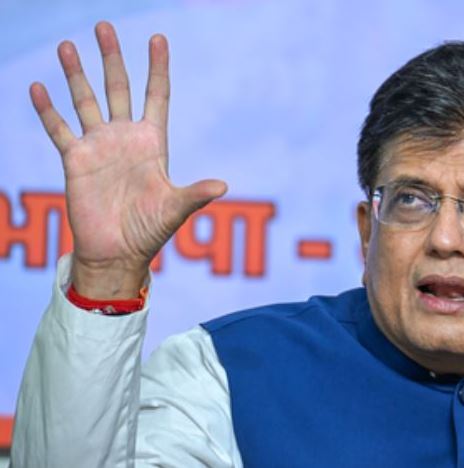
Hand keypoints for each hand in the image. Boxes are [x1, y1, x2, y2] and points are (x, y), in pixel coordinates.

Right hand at [30, 22, 226, 298]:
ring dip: (76, 74)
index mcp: (152, 142)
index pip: (156, 95)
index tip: (158, 38)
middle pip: (119, 88)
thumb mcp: (175, 209)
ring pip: (86, 101)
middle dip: (112, 58)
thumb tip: (223, 187)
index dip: (158, 68)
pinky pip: (59, 129)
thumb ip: (195, 194)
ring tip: (68, 46)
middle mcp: (125, 138)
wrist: (117, 252)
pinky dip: (48, 110)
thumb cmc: (150, 231)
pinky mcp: (75, 160)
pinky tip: (39, 87)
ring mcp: (99, 146)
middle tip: (104, 26)